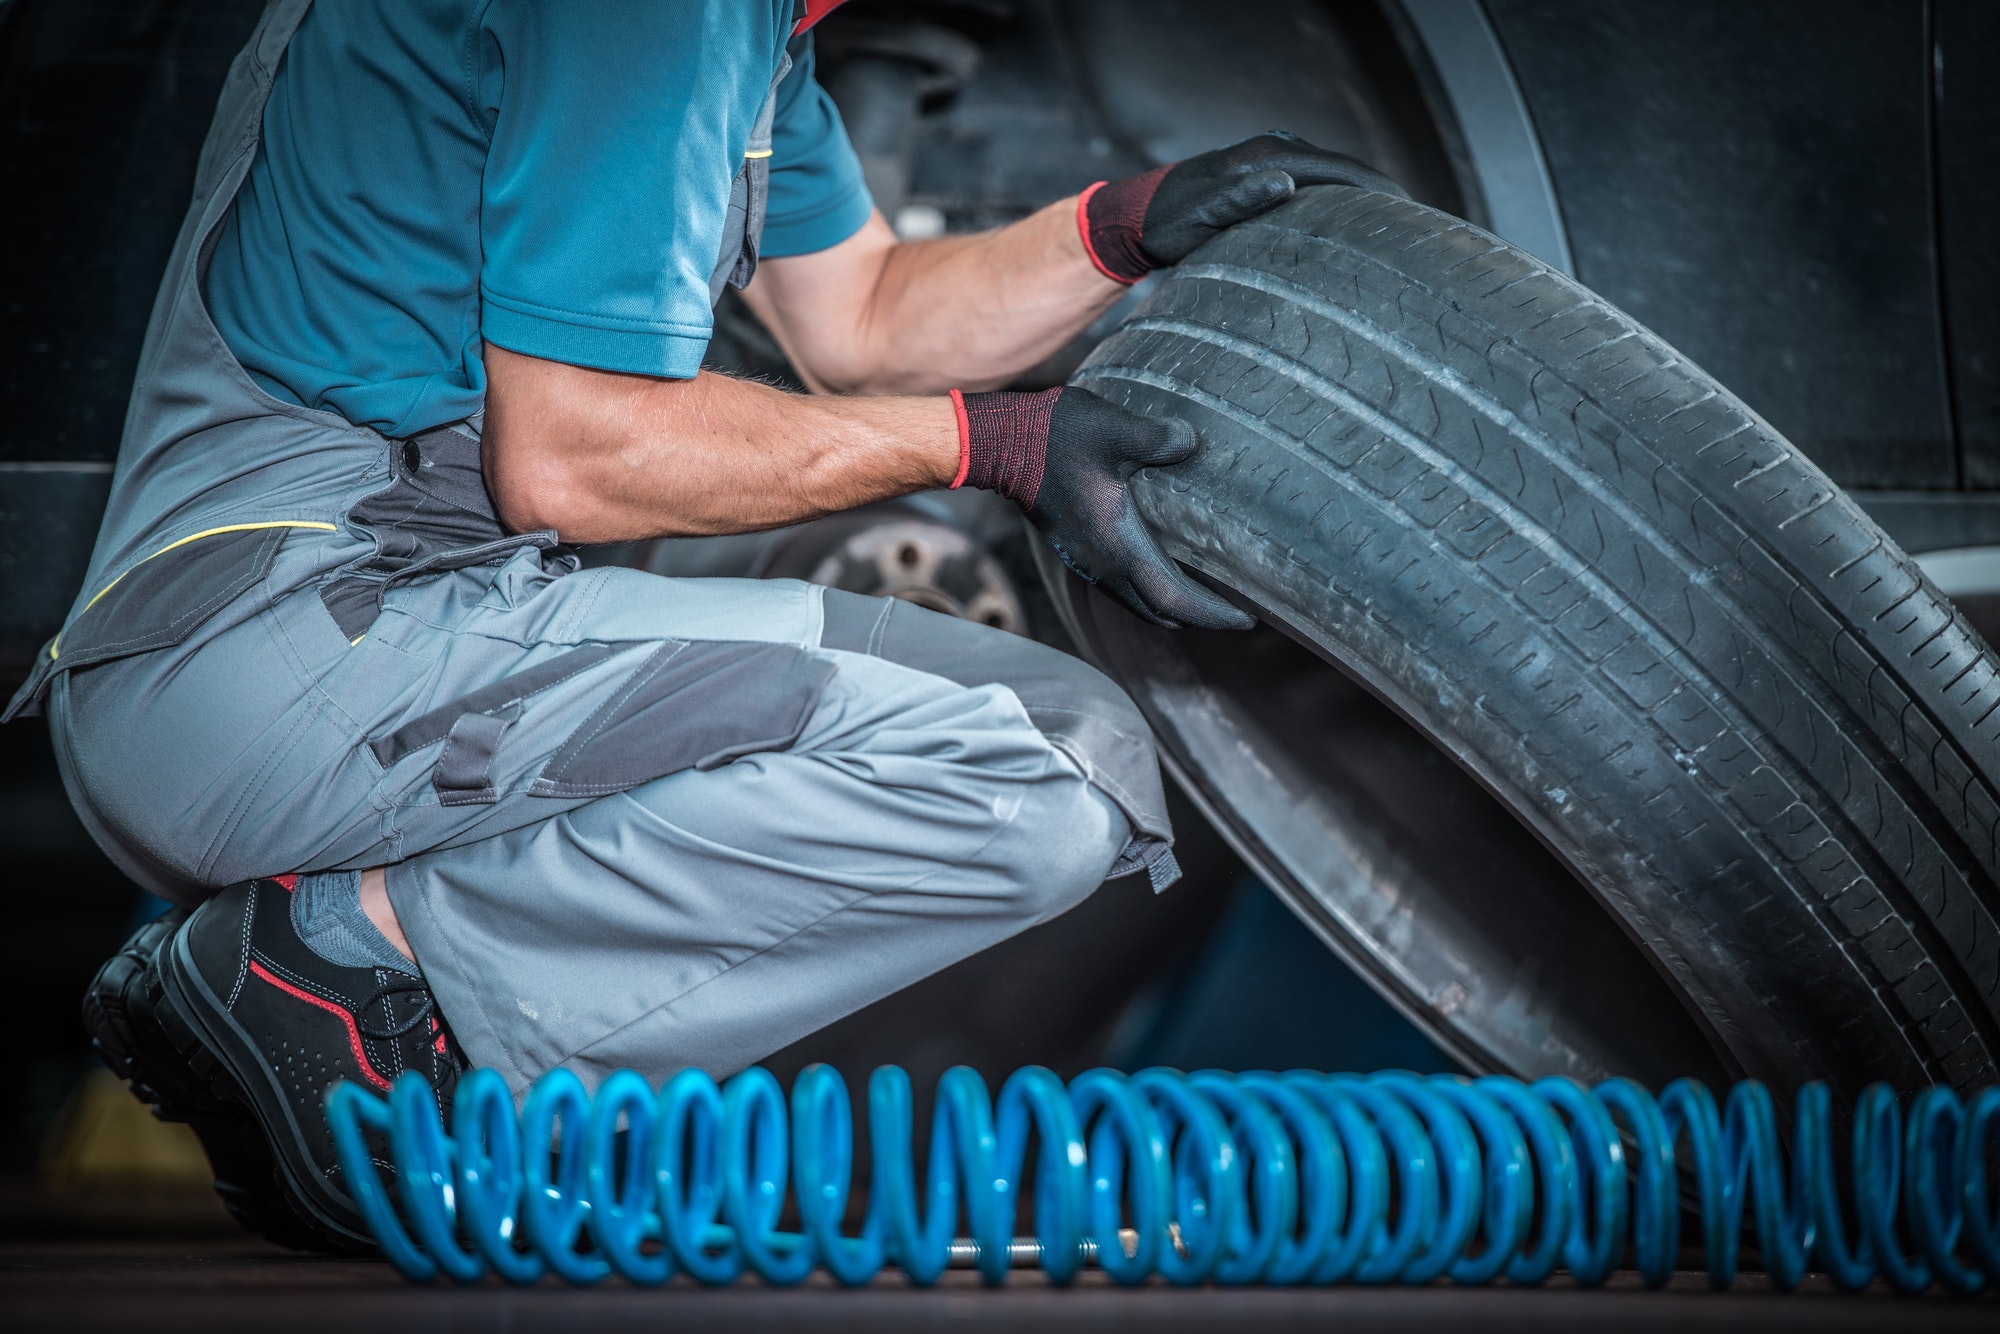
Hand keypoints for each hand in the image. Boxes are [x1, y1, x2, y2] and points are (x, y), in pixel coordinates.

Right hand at [951, 385, 1253, 629]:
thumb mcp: (1116, 429)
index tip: (1247, 618)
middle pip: (1158, 611)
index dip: (1212, 614)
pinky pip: (1121, 585)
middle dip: (1198, 616)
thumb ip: (1159, 438)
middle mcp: (1102, 565)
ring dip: (1171, 604)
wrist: (999, 443)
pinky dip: (1149, 588)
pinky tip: (1163, 565)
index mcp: (1118, 547)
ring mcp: (1086, 560)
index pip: (1173, 599)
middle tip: (1234, 610)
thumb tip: (1192, 444)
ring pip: (1137, 601)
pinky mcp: (1077, 548)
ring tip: (1205, 594)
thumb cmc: (1056, 437)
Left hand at [1079, 131, 1403, 282]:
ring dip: (1361, 200)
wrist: (1136, 218)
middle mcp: (1275, 152)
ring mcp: (1271, 163)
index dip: (1378, 190)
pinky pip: (1315, 188)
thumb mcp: (1201, 215)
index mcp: (1268, 157)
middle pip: (1344, 172)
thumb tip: (1285, 183)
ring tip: (1394, 228)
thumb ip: (1240, 199)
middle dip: (1380, 195)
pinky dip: (1338, 203)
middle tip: (1416, 226)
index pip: (1339, 170)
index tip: (1410, 212)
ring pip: (1331, 180)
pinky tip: (1350, 225)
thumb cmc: (1166, 222)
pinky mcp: (1265, 178)